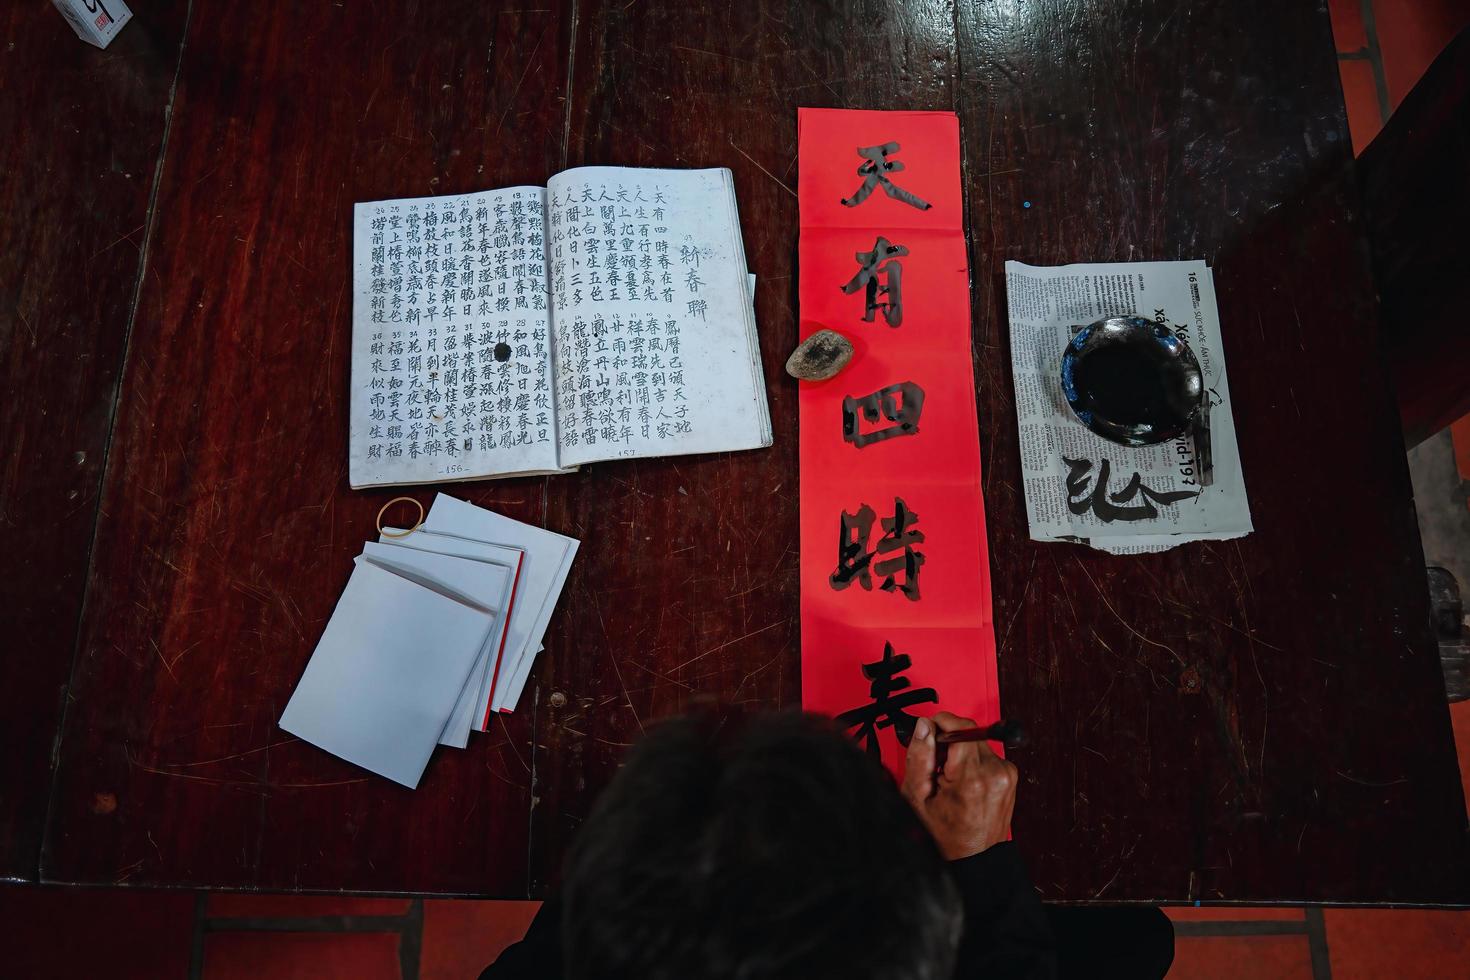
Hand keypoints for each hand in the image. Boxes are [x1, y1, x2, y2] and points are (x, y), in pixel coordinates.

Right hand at [900, 711, 1016, 860]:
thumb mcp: (918, 797)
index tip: (930, 731)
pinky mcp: (1010, 775)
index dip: (941, 723)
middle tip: (936, 765)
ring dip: (961, 752)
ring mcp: (1006, 774)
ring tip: (950, 778)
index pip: (961, 726)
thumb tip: (924, 726)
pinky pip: (987, 755)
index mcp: (972, 777)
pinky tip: (964, 782)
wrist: (974, 857)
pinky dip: (972, 762)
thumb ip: (920, 756)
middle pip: (968, 732)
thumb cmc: (945, 834)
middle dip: (948, 741)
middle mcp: (995, 772)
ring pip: (977, 742)